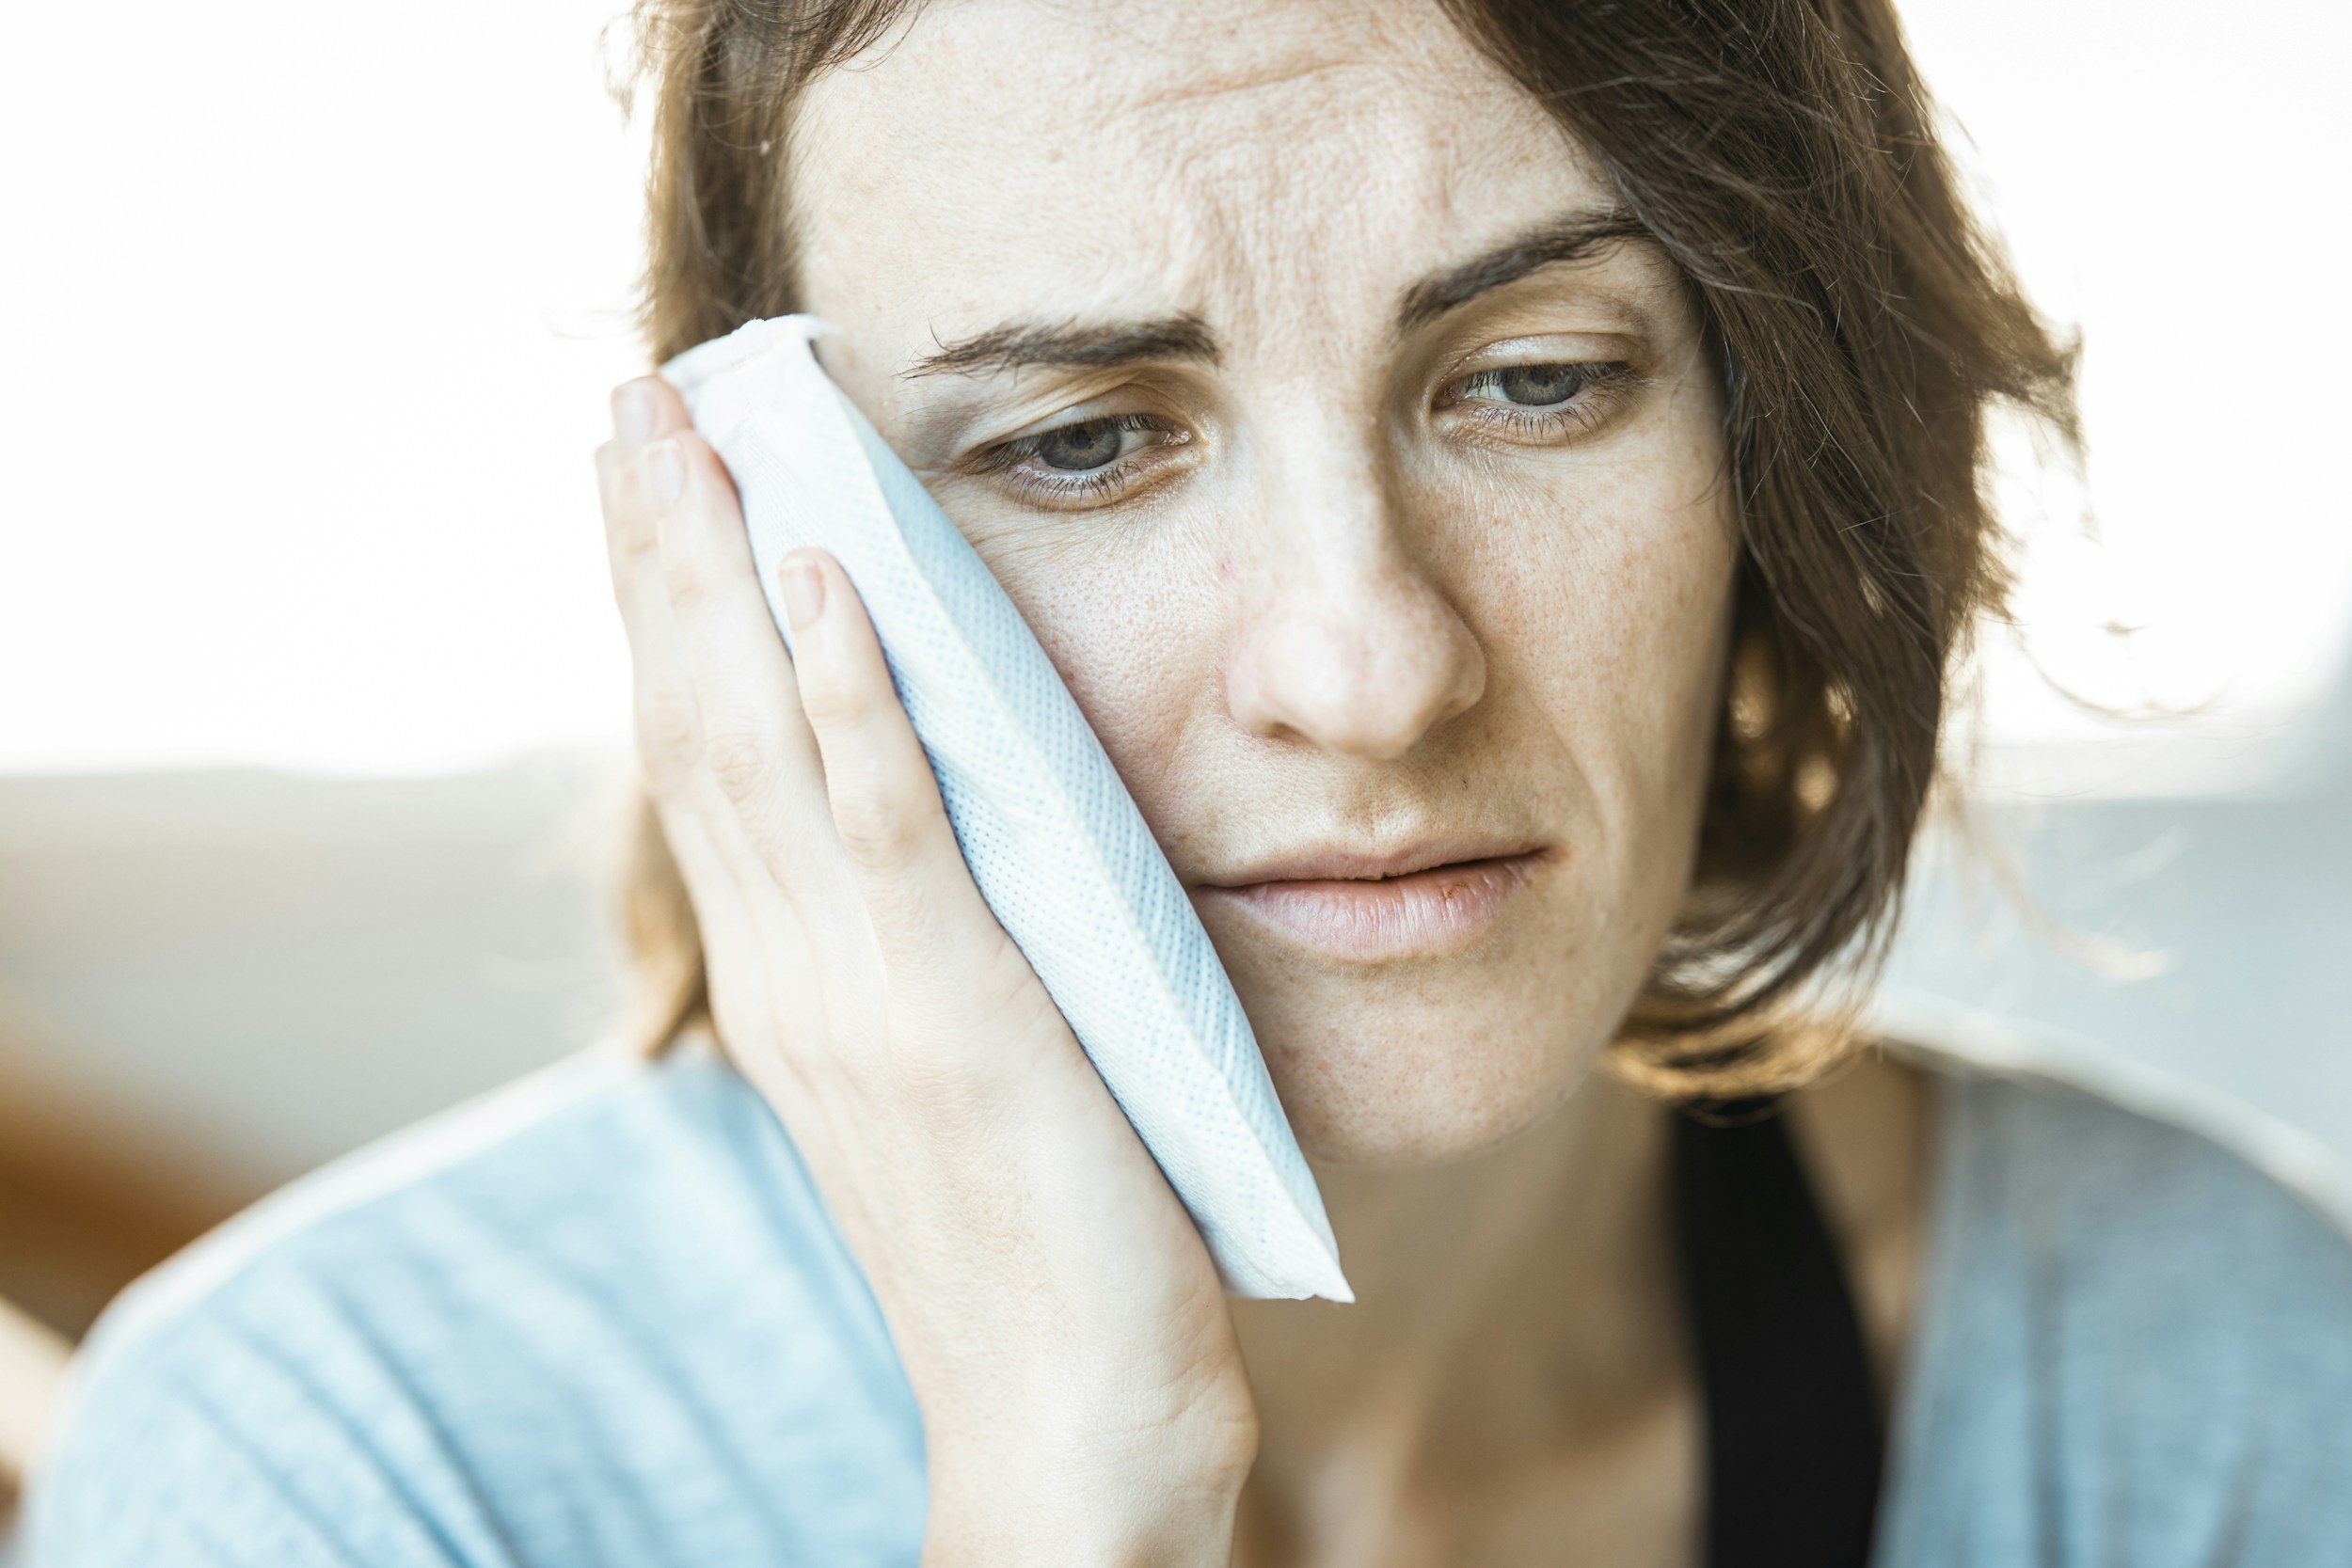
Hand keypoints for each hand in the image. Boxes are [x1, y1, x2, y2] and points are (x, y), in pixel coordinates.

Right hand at [596, 376, 1255, 1564]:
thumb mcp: (948, 1074)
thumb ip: (916, 954)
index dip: (668, 614)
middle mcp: (795, 976)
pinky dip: (844, 695)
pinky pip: (887, 826)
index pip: (704, 763)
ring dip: (717, 574)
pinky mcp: (961, 1016)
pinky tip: (820, 577)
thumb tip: (932, 839)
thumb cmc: (1034, 1248)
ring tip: (687, 430)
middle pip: (694, 722)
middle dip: (659, 553)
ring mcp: (862, 996)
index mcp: (793, 987)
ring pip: (757, 742)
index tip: (649, 485)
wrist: (1068, 1423)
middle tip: (631, 399)